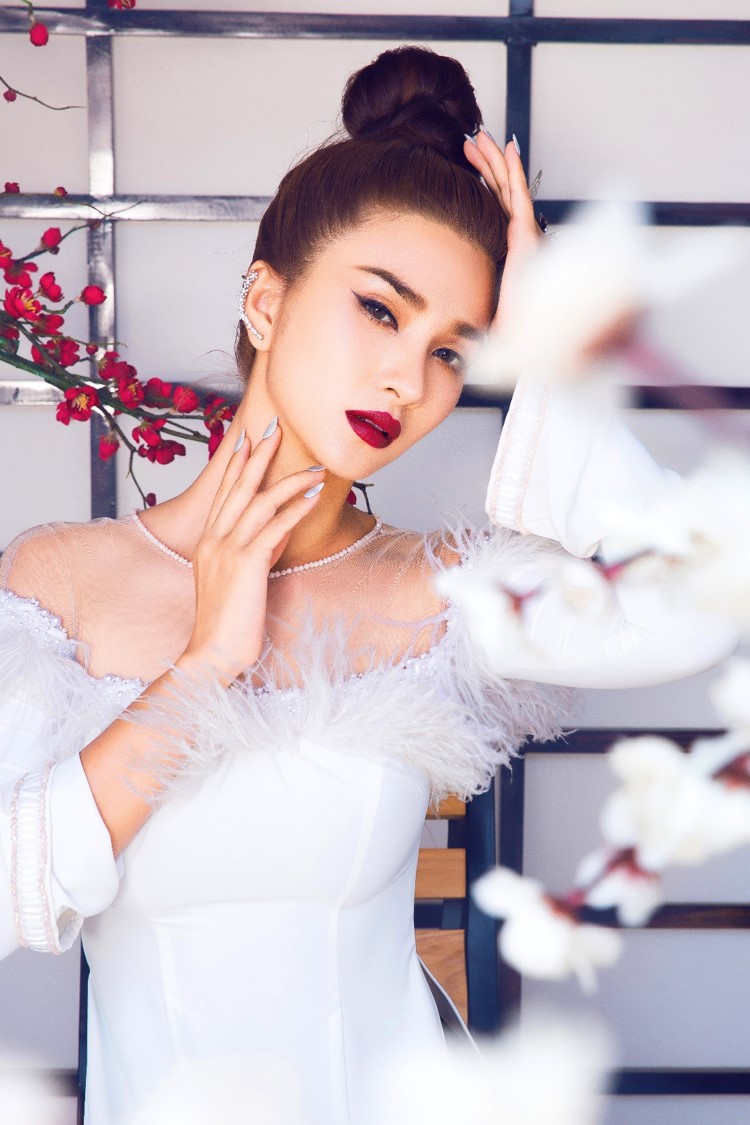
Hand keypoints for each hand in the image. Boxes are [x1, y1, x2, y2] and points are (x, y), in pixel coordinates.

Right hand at [180, 424, 324, 685]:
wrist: (212, 653)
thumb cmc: (228, 622)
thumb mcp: (241, 578)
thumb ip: (257, 550)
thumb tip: (280, 528)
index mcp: (209, 541)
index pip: (224, 492)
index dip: (237, 463)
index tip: (248, 437)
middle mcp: (214, 539)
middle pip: (238, 487)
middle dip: (258, 455)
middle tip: (274, 427)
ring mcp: (228, 550)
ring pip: (259, 502)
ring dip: (289, 481)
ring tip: (315, 467)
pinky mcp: (246, 565)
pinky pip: (273, 528)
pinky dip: (294, 509)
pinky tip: (312, 496)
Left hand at [463, 130, 542, 329]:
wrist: (520, 341)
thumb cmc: (503, 330)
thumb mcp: (474, 303)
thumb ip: (462, 291)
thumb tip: (432, 298)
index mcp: (506, 251)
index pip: (492, 209)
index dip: (481, 184)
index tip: (465, 164)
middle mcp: (518, 241)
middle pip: (499, 193)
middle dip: (486, 165)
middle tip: (470, 142)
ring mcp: (525, 236)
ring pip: (508, 189)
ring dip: (495, 160)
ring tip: (480, 137)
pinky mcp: (527, 237)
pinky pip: (519, 196)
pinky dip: (513, 171)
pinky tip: (506, 149)